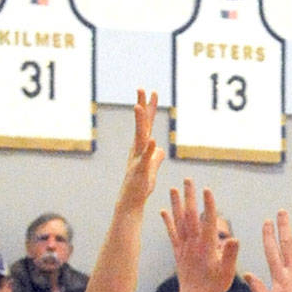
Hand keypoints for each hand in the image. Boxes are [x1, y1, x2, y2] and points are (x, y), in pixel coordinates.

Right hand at [122, 90, 164, 207]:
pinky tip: (152, 140)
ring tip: (139, 107)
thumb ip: (155, 157)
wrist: (131, 202)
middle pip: (141, 125)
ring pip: (139, 137)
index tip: (153, 93)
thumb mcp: (151, 169)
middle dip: (142, 107)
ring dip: (140, 122)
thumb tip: (159, 148)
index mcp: (141, 147)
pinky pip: (144, 159)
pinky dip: (148, 149)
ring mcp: (138, 159)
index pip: (147, 124)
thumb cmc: (140, 187)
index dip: (150, 109)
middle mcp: (137, 150)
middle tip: (141, 88)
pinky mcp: (139, 171)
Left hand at [163, 180, 238, 291]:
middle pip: (190, 216)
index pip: (207, 221)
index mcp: (206, 247)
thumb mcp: (227, 272)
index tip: (207, 189)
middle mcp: (193, 244)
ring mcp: (184, 247)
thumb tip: (235, 239)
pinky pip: (171, 234)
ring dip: (176, 204)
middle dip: (189, 197)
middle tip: (188, 179)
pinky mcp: (177, 252)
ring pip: (179, 222)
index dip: (208, 205)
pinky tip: (162, 210)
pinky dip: (167, 221)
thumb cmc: (215, 286)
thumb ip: (230, 255)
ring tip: (173, 188)